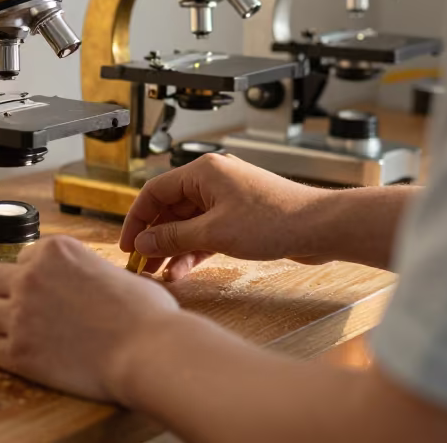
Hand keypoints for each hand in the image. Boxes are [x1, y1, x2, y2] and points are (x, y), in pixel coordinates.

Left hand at [0, 235, 179, 402]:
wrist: (151, 352)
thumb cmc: (145, 315)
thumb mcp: (112, 271)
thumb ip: (82, 270)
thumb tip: (79, 282)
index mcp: (55, 250)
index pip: (20, 257)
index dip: (32, 276)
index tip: (46, 292)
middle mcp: (31, 276)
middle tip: (16, 309)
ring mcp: (21, 314)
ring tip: (15, 333)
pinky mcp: (19, 352)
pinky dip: (2, 353)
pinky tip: (23, 355)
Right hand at [120, 152, 331, 279]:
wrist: (320, 228)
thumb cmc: (275, 220)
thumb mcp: (214, 233)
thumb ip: (173, 238)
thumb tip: (143, 243)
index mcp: (202, 172)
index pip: (155, 192)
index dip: (136, 220)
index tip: (127, 245)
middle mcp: (212, 180)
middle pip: (170, 209)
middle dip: (154, 238)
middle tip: (141, 265)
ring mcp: (227, 199)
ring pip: (188, 223)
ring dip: (173, 248)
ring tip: (160, 274)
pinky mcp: (239, 217)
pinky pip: (206, 232)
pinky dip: (194, 250)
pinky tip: (183, 270)